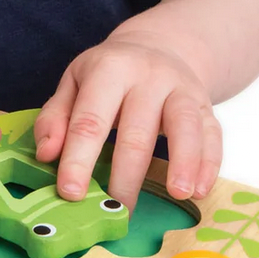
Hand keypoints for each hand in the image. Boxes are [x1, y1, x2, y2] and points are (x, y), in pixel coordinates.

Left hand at [33, 33, 221, 211]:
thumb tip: (45, 154)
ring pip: (184, 126)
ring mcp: (182, 89)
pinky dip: (209, 163)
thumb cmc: (108, 73)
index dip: (79, 158)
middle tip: (116, 212)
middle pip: (137, 131)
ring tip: (177, 194)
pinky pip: (213, 133)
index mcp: (109, 69)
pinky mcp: (206, 105)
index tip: (70, 193)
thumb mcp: (74, 81)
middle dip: (126, 175)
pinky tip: (200, 189)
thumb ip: (55, 116)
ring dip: (183, 162)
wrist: (159, 46)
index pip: (90, 119)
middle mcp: (149, 76)